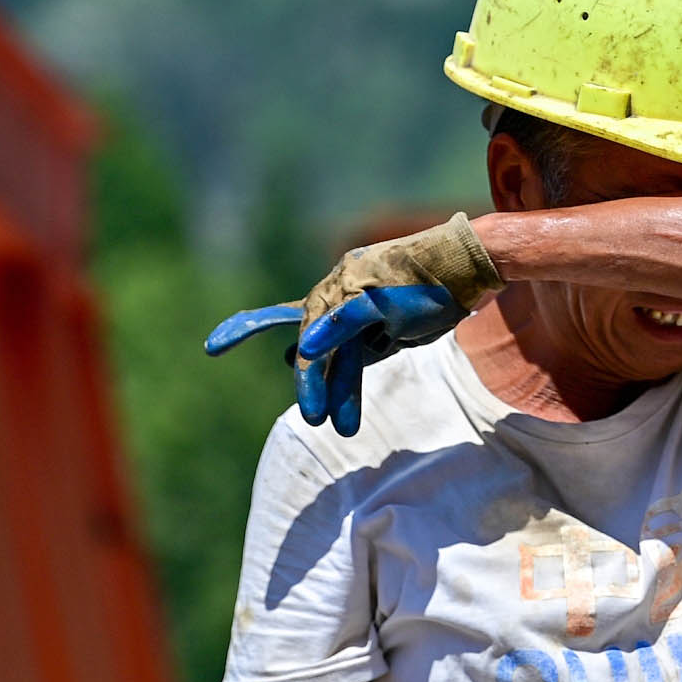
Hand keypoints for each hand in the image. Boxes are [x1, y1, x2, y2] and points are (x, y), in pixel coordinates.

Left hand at [202, 213, 503, 434]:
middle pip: (311, 339)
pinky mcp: (381, 290)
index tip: (213, 345)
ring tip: (321, 417)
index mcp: (336, 295)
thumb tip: (298, 357)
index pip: (284, 314)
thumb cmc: (428, 296)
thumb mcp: (382, 326)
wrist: (469, 265)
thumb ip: (344, 343)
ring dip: (324, 379)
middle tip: (311, 416)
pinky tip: (305, 350)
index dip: (246, 325)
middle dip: (309, 381)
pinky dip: (327, 330)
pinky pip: (348, 313)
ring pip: (331, 337)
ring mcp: (358, 285)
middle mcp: (339, 286)